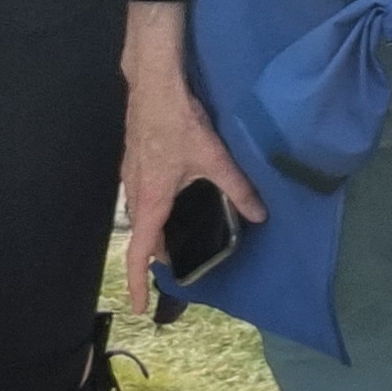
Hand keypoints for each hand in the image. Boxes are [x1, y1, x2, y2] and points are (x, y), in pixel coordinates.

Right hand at [119, 3, 262, 314]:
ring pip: (142, 215)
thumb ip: (237, 188)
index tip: (140, 307)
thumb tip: (260, 215)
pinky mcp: (135, 160)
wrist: (153, 83)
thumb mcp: (213, 157)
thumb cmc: (178, 121)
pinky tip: (178, 197)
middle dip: (157, 255)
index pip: (138, 252)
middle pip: (142, 236)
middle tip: (182, 265)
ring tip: (181, 236)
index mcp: (150, 200)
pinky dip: (156, 209)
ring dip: (157, 231)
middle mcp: (135, 192)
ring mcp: (131, 175)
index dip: (138, 282)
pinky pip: (142, 196)